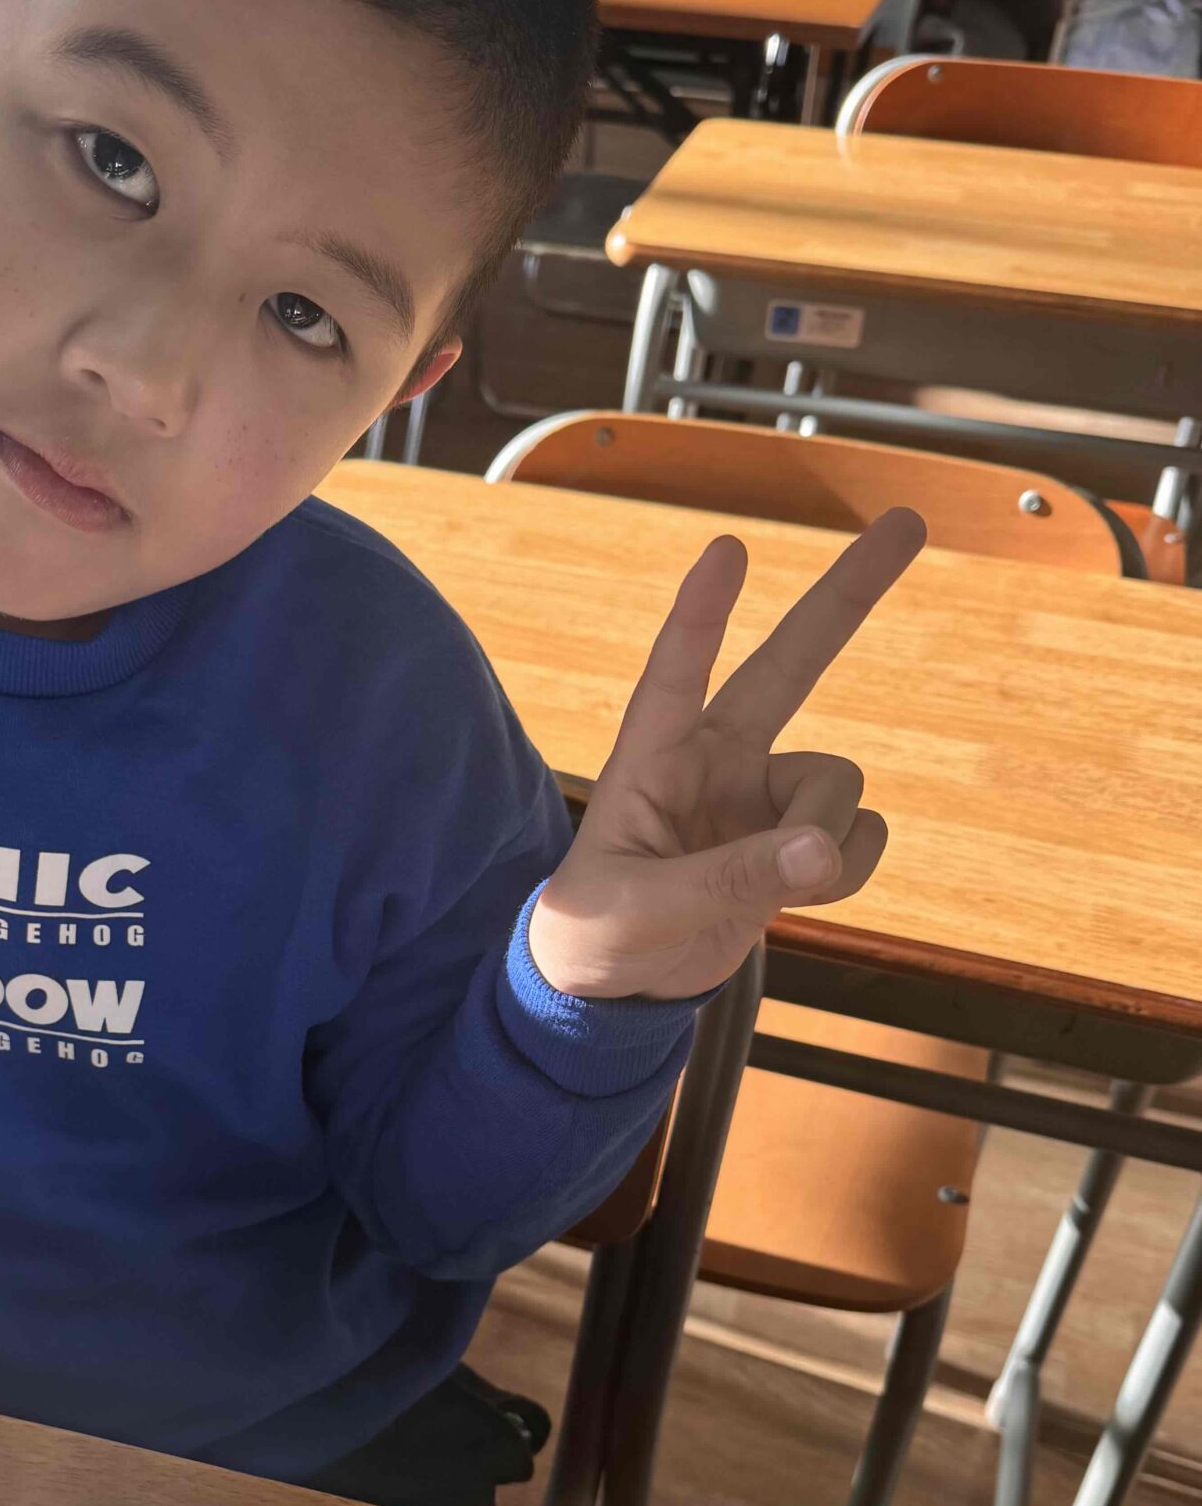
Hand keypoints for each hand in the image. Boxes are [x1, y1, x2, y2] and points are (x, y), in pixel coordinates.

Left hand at [529, 507, 925, 1002]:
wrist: (619, 985)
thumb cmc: (597, 932)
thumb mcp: (643, 909)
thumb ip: (731, 878)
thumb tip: (823, 849)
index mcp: (651, 759)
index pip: (675, 673)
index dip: (701, 615)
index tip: (728, 549)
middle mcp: (716, 760)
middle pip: (790, 662)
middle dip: (848, 595)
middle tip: (907, 520)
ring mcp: (762, 795)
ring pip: (841, 782)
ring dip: (830, 836)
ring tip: (783, 887)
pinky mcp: (796, 838)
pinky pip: (861, 835)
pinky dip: (849, 869)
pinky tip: (805, 894)